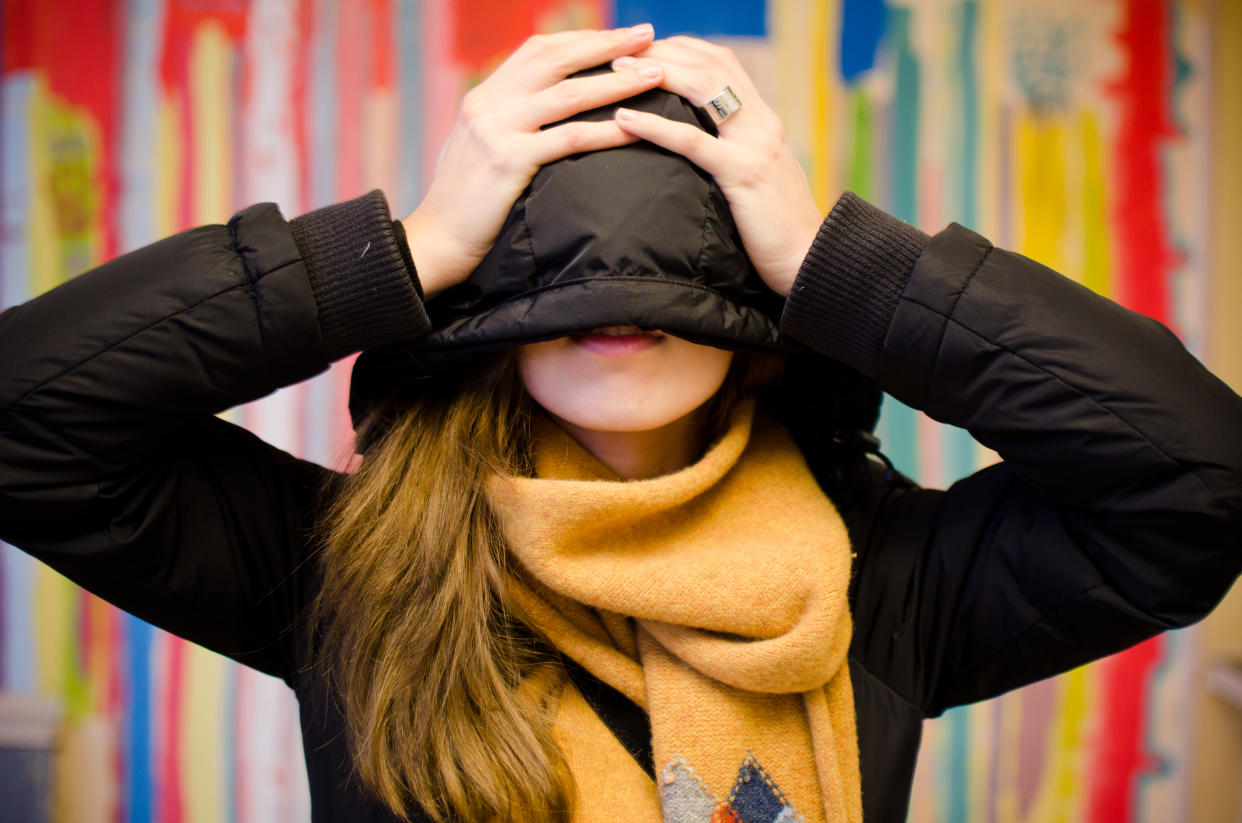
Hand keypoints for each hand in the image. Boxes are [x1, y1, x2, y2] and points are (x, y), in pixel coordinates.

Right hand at [402, 25, 664, 298]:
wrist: (437, 240)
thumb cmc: (467, 203)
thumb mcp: (482, 149)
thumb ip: (510, 123)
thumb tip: (549, 111)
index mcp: (485, 96)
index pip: (539, 51)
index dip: (582, 39)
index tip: (621, 36)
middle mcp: (489, 103)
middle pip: (558, 60)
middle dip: (607, 45)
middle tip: (647, 35)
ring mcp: (497, 129)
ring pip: (569, 94)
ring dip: (618, 81)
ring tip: (656, 74)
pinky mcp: (509, 161)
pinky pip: (568, 138)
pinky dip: (606, 130)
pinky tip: (634, 127)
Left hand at [612, 36, 822, 296]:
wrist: (808, 260)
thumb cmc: (775, 227)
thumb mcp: (755, 177)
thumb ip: (733, 152)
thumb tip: (696, 142)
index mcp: (764, 119)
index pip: (723, 63)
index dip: (683, 48)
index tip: (645, 49)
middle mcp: (762, 122)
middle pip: (710, 65)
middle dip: (663, 51)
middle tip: (621, 51)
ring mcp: (755, 145)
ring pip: (704, 89)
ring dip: (656, 73)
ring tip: (617, 72)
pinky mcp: (743, 174)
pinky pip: (692, 142)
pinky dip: (655, 126)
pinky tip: (624, 119)